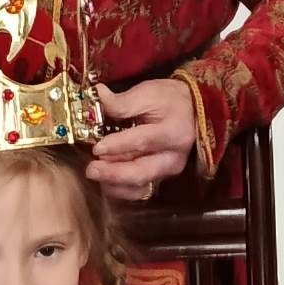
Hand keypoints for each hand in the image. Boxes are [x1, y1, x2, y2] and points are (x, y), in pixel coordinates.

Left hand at [86, 79, 195, 200]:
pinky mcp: (159, 179)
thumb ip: (123, 101)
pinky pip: (138, 191)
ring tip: (96, 174)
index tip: (97, 148)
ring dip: (114, 184)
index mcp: (172, 133)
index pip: (142, 141)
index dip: (118, 146)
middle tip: (91, 170)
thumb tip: (99, 96)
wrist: (193, 112)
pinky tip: (105, 181)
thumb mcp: (149, 93)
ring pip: (138, 187)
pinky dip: (119, 189)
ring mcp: (166, 172)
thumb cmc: (170, 101)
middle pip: (141, 172)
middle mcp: (172, 158)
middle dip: (113, 174)